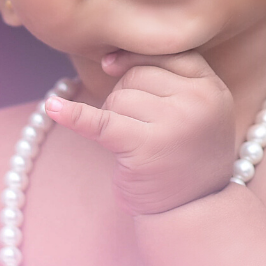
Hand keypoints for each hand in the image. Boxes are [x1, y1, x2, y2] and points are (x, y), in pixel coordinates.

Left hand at [45, 50, 234, 214]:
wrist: (193, 211)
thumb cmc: (186, 153)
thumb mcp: (196, 109)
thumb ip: (167, 77)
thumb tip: (108, 58)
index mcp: (212, 88)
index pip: (166, 54)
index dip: (136, 59)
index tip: (111, 65)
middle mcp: (198, 102)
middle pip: (137, 76)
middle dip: (128, 98)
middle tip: (145, 131)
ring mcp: (173, 124)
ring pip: (118, 98)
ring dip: (115, 119)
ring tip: (137, 145)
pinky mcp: (143, 147)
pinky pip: (99, 121)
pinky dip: (73, 115)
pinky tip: (53, 108)